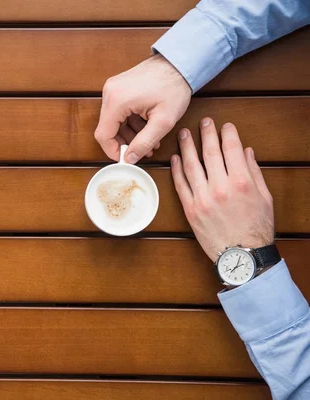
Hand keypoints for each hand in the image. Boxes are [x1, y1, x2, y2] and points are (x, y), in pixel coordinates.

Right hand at [95, 54, 190, 162]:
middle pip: (107, 128)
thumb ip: (144, 143)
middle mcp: (109, 93)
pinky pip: (118, 111)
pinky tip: (146, 128)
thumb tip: (129, 159)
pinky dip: (129, 123)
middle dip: (124, 143)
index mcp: (117, 101)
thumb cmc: (174, 87)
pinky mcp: (118, 87)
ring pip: (113, 121)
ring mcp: (113, 88)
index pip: (103, 135)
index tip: (125, 159)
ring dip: (128, 134)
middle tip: (142, 151)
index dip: (112, 151)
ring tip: (149, 142)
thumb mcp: (163, 121)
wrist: (180, 63)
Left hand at [170, 118, 273, 261]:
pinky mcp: (190, 209)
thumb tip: (245, 151)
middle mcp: (220, 188)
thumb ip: (253, 172)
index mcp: (241, 183)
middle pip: (210, 154)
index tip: (225, 126)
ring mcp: (203, 198)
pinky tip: (174, 158)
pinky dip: (176, 170)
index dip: (227, 134)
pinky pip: (180, 185)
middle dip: (206, 134)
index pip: (232, 150)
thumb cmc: (257, 227)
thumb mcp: (264, 197)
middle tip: (203, 122)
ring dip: (187, 147)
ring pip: (191, 166)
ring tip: (183, 134)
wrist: (242, 256)